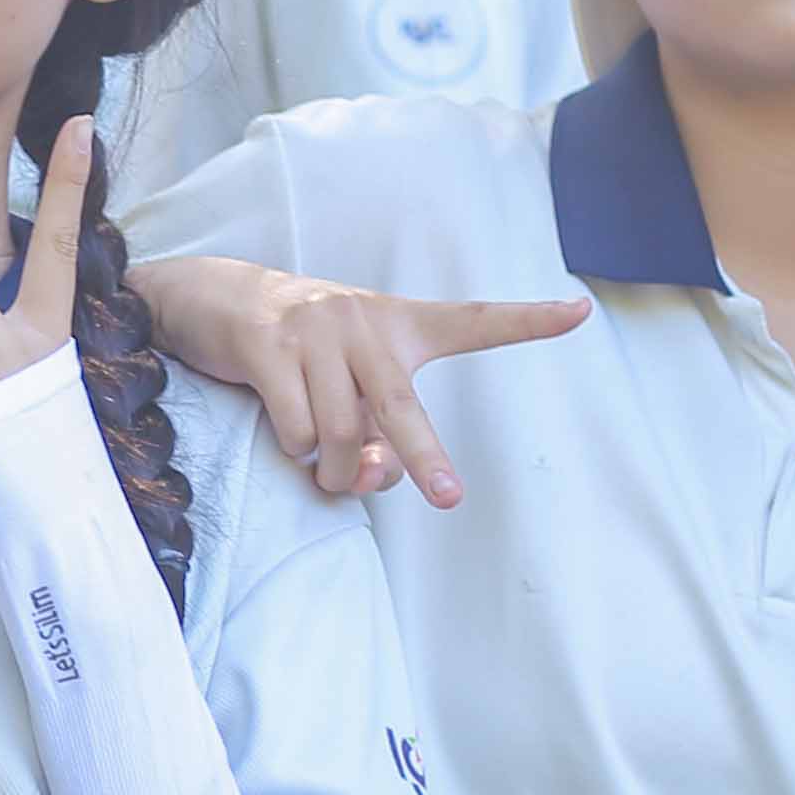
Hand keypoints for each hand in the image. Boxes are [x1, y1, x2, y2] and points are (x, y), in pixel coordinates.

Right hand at [136, 253, 585, 506]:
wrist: (215, 296)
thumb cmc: (299, 347)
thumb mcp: (345, 377)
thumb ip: (372, 429)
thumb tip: (373, 475)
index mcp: (395, 322)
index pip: (471, 321)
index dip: (526, 322)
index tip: (580, 312)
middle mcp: (360, 320)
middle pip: (401, 405)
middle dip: (424, 458)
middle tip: (449, 498)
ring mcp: (313, 331)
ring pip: (340, 431)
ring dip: (335, 471)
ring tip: (326, 471)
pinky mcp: (267, 345)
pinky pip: (294, 427)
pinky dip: (294, 451)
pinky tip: (287, 438)